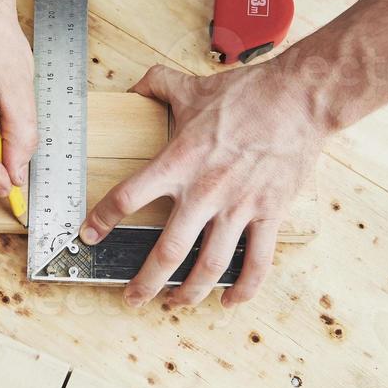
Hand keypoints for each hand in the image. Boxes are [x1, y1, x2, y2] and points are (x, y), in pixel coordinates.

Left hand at [79, 58, 327, 308]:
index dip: (102, 220)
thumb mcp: (193, 87)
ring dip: (189, 292)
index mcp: (179, 161)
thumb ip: (158, 85)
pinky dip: (243, 288)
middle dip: (145, 282)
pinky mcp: (270, 214)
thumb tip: (135, 86)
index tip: (88, 236)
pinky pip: (256, 262)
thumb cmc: (247, 93)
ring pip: (209, 266)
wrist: (299, 99)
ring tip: (175, 303)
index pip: (128, 197)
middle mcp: (204, 191)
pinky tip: (228, 301)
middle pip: (167, 251)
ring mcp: (238, 207)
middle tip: (131, 298)